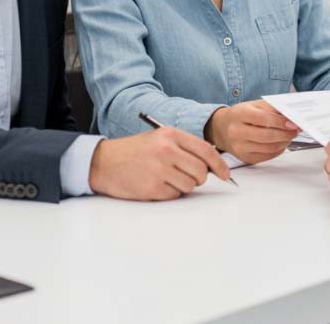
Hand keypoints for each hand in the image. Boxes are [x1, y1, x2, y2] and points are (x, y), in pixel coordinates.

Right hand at [89, 127, 230, 200]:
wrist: (104, 162)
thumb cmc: (135, 151)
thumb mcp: (160, 138)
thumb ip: (184, 147)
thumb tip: (211, 164)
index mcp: (170, 135)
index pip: (205, 150)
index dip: (219, 164)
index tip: (225, 174)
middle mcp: (166, 150)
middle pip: (201, 171)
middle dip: (199, 177)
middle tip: (186, 175)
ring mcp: (158, 170)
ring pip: (190, 185)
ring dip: (183, 186)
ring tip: (167, 178)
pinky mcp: (151, 188)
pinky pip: (175, 195)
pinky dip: (170, 193)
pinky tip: (157, 184)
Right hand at [205, 100, 298, 163]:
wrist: (222, 128)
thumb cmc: (240, 115)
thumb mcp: (253, 105)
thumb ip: (271, 108)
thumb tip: (290, 116)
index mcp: (239, 114)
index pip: (264, 119)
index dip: (281, 122)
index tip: (293, 122)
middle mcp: (236, 132)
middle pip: (267, 136)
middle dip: (286, 133)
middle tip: (295, 130)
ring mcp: (239, 147)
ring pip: (268, 148)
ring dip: (284, 142)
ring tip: (289, 136)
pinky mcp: (244, 158)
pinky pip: (266, 157)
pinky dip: (277, 150)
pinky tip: (281, 143)